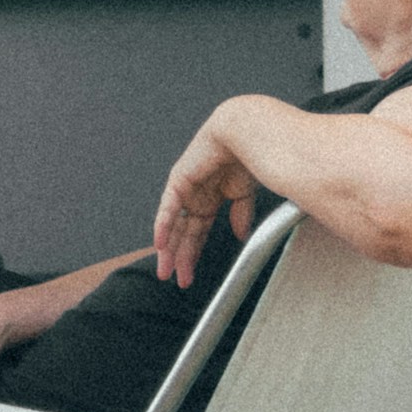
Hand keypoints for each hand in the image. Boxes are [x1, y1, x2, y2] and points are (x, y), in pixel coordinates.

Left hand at [150, 121, 258, 288]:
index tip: (190, 273)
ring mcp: (186, 188)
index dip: (194, 252)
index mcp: (212, 197)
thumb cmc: (250, 153)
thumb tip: (240, 235)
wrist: (246, 132)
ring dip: (169, 247)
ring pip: (173, 224)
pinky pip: (169, 207)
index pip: (198, 231)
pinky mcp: (180, 179)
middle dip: (179, 256)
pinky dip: (164, 225)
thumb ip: (241, 214)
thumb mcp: (245, 193)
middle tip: (174, 278)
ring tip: (165, 269)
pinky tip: (160, 244)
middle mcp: (197, 194)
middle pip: (183, 232)